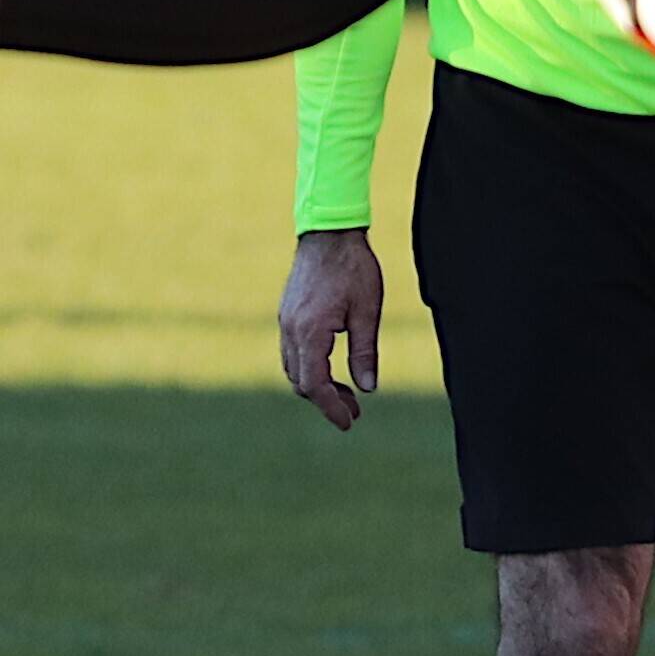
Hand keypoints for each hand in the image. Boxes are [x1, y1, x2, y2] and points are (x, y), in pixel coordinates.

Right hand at [279, 228, 383, 430]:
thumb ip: (365, 351)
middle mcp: (291, 332)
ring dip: (316, 385)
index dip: (332, 407)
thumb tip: (368, 388)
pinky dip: (308, 367)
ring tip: (345, 392)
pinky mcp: (286, 315)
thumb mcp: (367, 310)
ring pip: (293, 369)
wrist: (328, 233)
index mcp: (310, 333)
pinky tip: (328, 367)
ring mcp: (284, 323)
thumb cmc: (353, 268)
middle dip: (326, 400)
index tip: (349, 422)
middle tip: (353, 410)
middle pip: (301, 382)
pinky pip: (291, 353)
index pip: (315, 385)